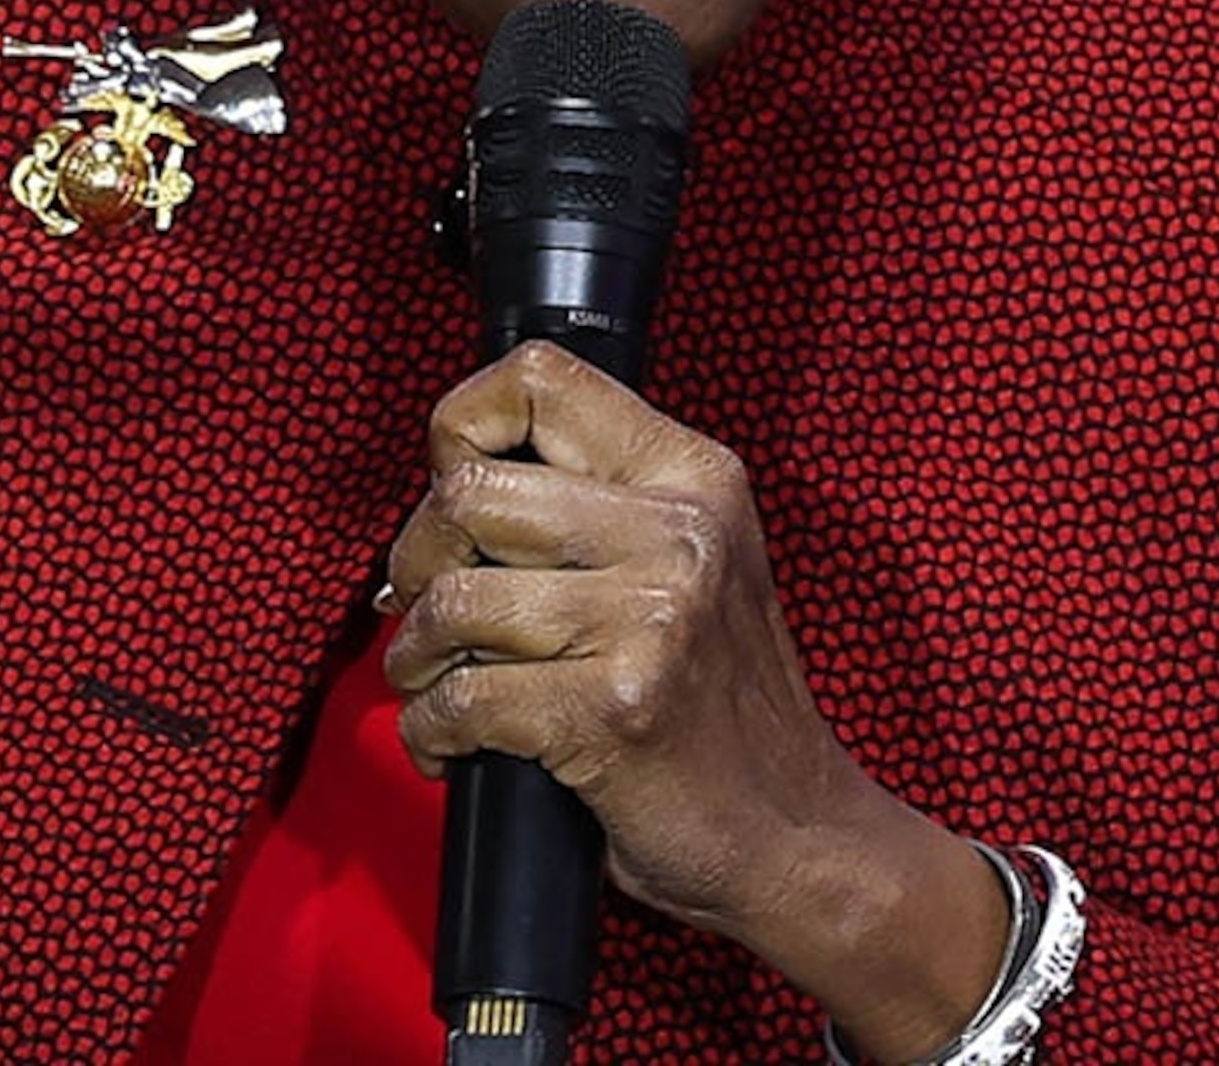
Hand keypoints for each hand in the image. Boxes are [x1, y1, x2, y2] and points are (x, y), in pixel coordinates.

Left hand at [380, 342, 1006, 1055]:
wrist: (803, 840)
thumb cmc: (720, 707)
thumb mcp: (686, 564)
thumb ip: (589, 505)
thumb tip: (440, 485)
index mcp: (692, 476)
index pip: (538, 378)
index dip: (459, 425)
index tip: (445, 488)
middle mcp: (678, 532)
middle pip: (469, 491)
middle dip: (416, 555)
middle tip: (421, 606)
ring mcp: (650, 620)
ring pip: (455, 598)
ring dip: (415, 652)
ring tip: (427, 679)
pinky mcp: (615, 710)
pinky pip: (465, 697)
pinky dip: (430, 727)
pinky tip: (444, 743)